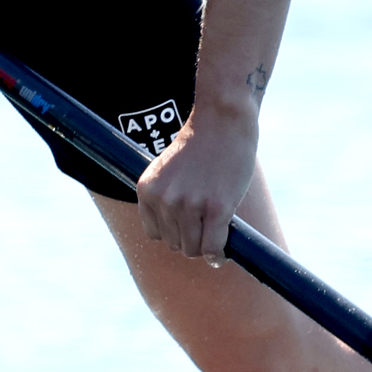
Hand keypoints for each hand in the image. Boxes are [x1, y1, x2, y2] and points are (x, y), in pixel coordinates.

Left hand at [136, 107, 257, 262]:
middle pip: (175, 244)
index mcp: (147, 190)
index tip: (187, 224)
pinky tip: (223, 248)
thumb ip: (166, 197)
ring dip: (206, 246)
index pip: (155, 234)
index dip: (173, 231)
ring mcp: (190, 205)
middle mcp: (165, 200)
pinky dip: (219, 253)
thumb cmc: (200, 143)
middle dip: (191, 238)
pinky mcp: (217, 209)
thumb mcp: (168, 169)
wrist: (222, 118)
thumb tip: (180, 236)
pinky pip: (213, 247)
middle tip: (206, 223)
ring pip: (194, 249)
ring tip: (216, 229)